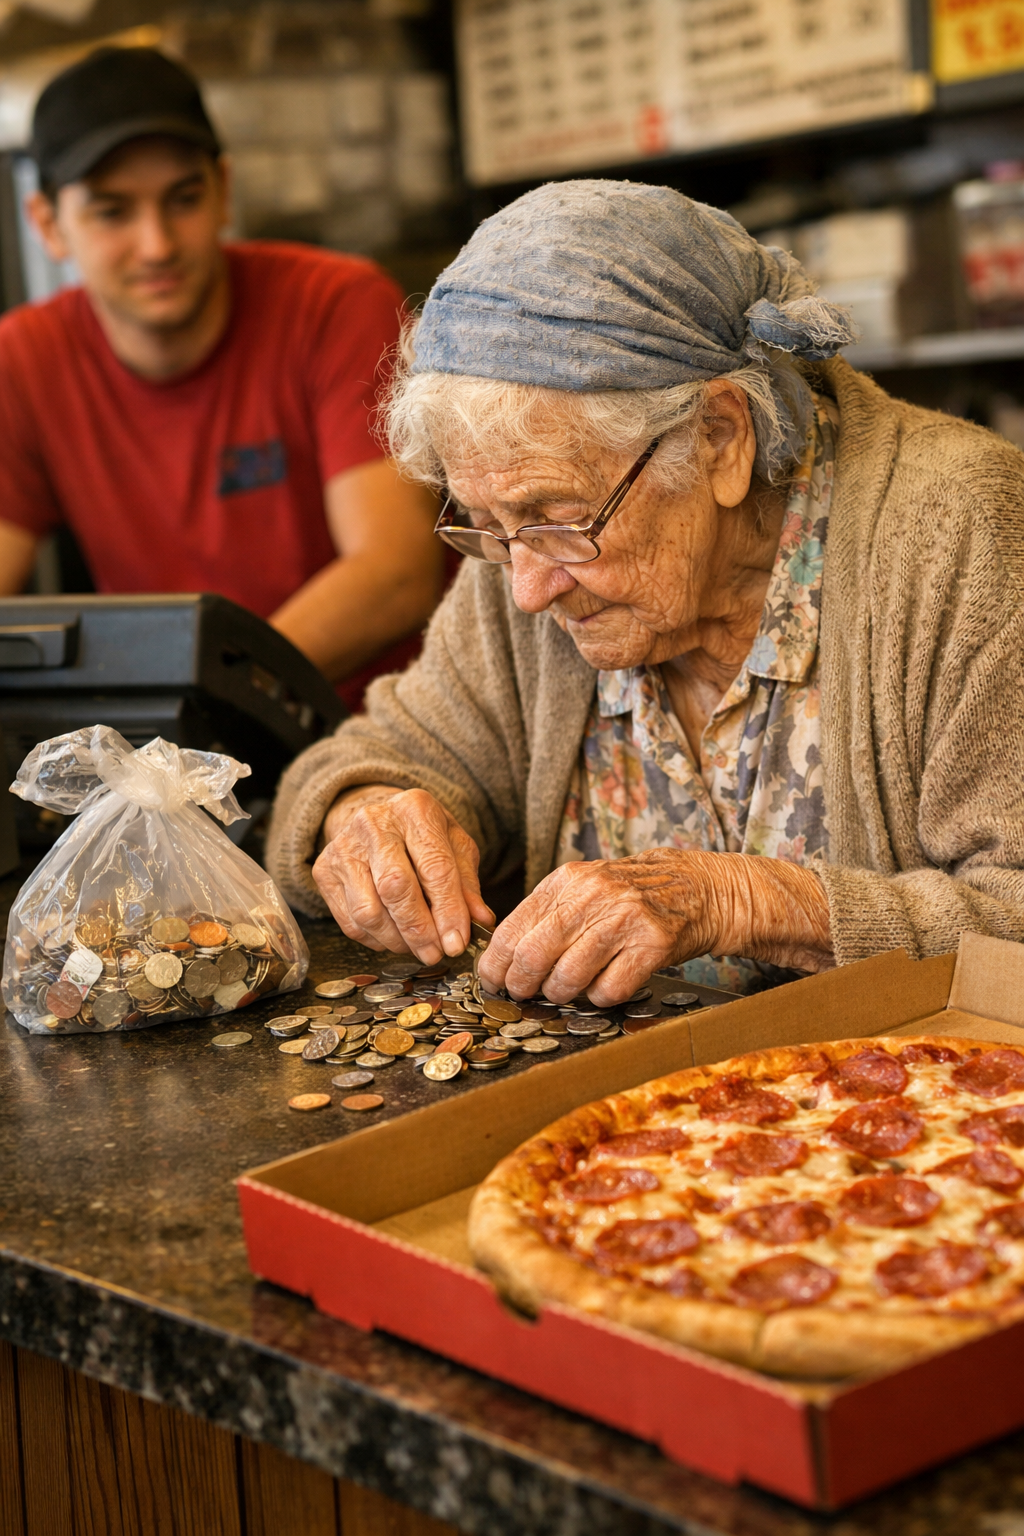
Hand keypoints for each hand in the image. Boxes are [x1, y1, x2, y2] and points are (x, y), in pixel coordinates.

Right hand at [313, 786, 492, 962]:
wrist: (377, 819)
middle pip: (395, 889)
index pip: (434, 867)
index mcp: (414, 810)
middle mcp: (373, 823)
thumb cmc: (421, 836)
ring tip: (417, 947)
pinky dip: (376, 940)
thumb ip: (467, 884)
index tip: (457, 942)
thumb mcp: (454, 847)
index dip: (448, 911)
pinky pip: (350, 921)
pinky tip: (394, 937)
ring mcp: (343, 847)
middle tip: (436, 953)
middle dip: (419, 930)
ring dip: (397, 940)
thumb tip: (480, 922)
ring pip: (368, 911)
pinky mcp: (323, 871)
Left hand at [477, 849, 831, 1005]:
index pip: (512, 931)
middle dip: (523, 987)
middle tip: (526, 996)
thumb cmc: (631, 896)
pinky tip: (606, 984)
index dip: (495, 966)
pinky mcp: (653, 946)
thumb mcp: (584, 888)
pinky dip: (600, 998)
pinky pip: (608, 991)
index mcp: (566, 881)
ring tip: (568, 990)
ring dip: (562, 995)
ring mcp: (625, 919)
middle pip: (534, 958)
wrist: (698, 888)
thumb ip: (546, 915)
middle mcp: (593, 896)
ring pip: (568, 979)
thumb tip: (502, 959)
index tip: (493, 983)